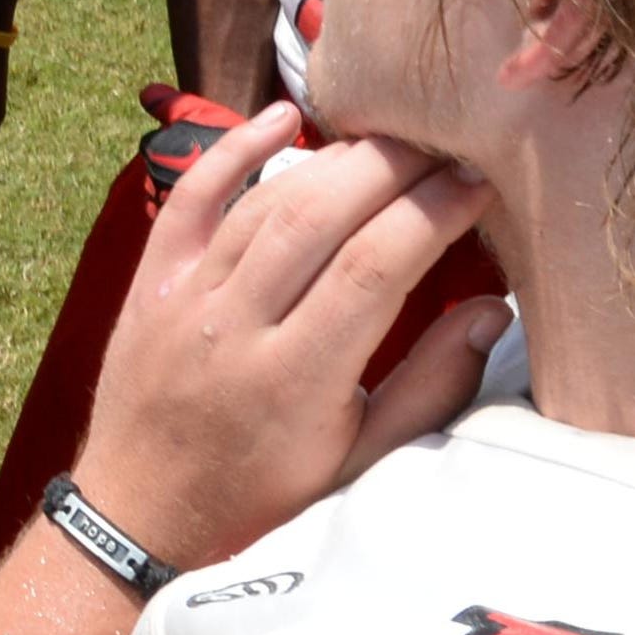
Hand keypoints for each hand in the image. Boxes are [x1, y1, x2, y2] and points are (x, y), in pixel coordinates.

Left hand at [68, 100, 501, 569]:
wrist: (141, 516)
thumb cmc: (263, 495)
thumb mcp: (360, 464)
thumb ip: (429, 388)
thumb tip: (494, 308)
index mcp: (296, 380)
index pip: (375, 266)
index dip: (433, 212)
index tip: (477, 184)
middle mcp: (236, 329)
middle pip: (319, 216)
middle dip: (392, 167)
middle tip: (445, 144)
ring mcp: (185, 299)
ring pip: (265, 203)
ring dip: (333, 160)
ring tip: (393, 143)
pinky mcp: (150, 282)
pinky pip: (192, 198)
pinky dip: (234, 151)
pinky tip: (285, 117)